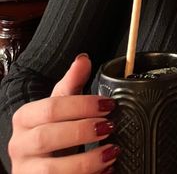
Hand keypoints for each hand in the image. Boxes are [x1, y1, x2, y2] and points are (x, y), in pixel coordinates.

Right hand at [8, 54, 119, 172]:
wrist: (37, 162)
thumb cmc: (53, 130)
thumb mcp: (61, 105)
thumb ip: (72, 83)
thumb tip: (83, 59)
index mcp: (25, 118)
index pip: (51, 108)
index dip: (82, 106)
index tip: (109, 105)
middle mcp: (18, 145)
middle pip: (46, 138)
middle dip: (82, 132)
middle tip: (110, 127)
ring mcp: (25, 171)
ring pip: (49, 171)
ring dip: (85, 162)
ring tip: (110, 153)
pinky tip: (105, 171)